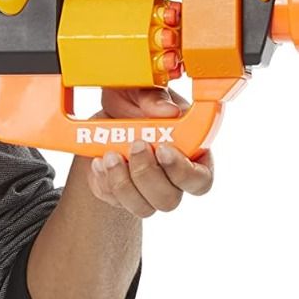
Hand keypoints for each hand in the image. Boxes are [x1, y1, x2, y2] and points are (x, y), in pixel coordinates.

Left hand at [84, 86, 214, 216]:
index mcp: (191, 153)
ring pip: (143, 208)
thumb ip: (155, 98)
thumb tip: (168, 110)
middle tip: (134, 145)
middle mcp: (171, 179)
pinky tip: (98, 161)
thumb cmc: (133, 102)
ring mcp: (146, 191)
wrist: (103, 115)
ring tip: (110, 155)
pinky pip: (114, 201)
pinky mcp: (120, 196)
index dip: (183, 171)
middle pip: (169, 199)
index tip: (162, 148)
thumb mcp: (142, 90)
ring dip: (123, 183)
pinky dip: (104, 182)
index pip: (200, 179)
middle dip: (147, 175)